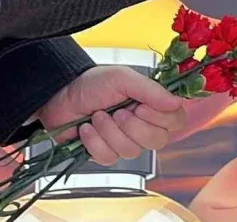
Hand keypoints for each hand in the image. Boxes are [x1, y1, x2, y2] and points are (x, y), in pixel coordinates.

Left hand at [37, 66, 185, 164]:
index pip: (176, 120)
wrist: (58, 95)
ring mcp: (124, 141)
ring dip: (110, 133)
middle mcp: (144, 124)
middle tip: (117, 112)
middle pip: (158, 141)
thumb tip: (177, 102)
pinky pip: (109, 158)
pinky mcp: (105, 153)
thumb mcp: (123, 78)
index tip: (140, 107)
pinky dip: (95, 143)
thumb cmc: (92, 83)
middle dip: (133, 128)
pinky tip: (87, 129)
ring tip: (97, 116)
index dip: (161, 119)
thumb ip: (151, 91)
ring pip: (132, 151)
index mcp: (153, 105)